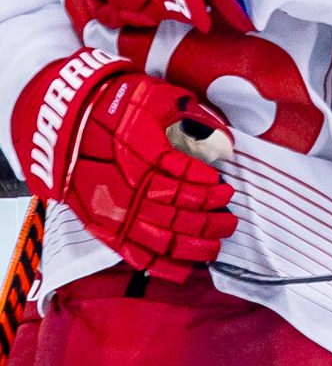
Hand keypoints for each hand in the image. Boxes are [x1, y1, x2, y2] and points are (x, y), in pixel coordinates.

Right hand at [10, 52, 236, 281]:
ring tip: (218, 243)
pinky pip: (133, 252)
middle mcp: (124, 183)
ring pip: (159, 236)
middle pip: (175, 211)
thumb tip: (226, 142)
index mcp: (137, 148)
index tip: (225, 187)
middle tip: (231, 220)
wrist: (66, 123)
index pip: (180, 175)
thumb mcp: (159, 96)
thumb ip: (194, 118)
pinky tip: (185, 269)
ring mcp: (112, 207)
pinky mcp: (102, 224)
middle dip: (210, 220)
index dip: (206, 186)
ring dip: (193, 244)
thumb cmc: (118, 105)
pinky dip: (161, 264)